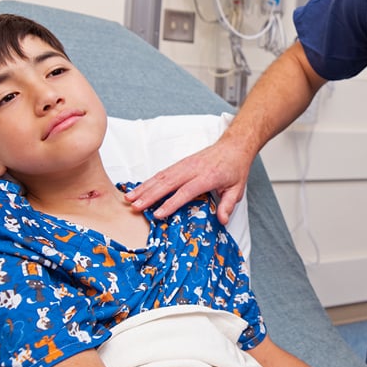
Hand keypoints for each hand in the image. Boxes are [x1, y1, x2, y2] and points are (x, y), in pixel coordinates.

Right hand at [124, 140, 252, 223]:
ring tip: (130, 198)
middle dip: (149, 195)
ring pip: (161, 176)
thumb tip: (222, 221)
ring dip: (144, 187)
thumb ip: (228, 205)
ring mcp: (185, 165)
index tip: (157, 214)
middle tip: (135, 206)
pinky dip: (149, 181)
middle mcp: (193, 169)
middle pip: (167, 183)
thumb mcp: (237, 189)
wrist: (234, 146)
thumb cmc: (235, 167)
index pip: (186, 191)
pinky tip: (139, 188)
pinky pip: (163, 172)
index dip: (171, 203)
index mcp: (207, 177)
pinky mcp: (181, 163)